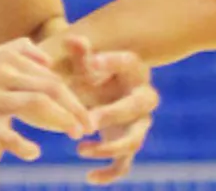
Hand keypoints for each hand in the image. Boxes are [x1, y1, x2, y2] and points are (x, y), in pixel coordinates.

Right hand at [0, 38, 94, 163]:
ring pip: (36, 104)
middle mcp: (0, 73)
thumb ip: (16, 51)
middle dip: (75, 107)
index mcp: (5, 57)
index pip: (50, 75)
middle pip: (50, 87)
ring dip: (62, 120)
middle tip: (89, 125)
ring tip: (75, 134)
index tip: (86, 111)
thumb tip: (45, 57)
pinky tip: (34, 152)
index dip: (72, 93)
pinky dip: (25, 145)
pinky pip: (8, 135)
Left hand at [58, 36, 157, 184]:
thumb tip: (73, 39)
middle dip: (113, 113)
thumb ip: (80, 52)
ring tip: (80, 148)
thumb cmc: (91, 72)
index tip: (93, 63)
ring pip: (134, 139)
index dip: (113, 61)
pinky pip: (125, 164)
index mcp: (134, 70)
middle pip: (137, 106)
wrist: (97, 90)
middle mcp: (142, 98)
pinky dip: (110, 172)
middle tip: (88, 120)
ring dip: (109, 147)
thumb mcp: (84, 62)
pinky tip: (90, 177)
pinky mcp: (127, 144)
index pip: (129, 62)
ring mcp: (138, 124)